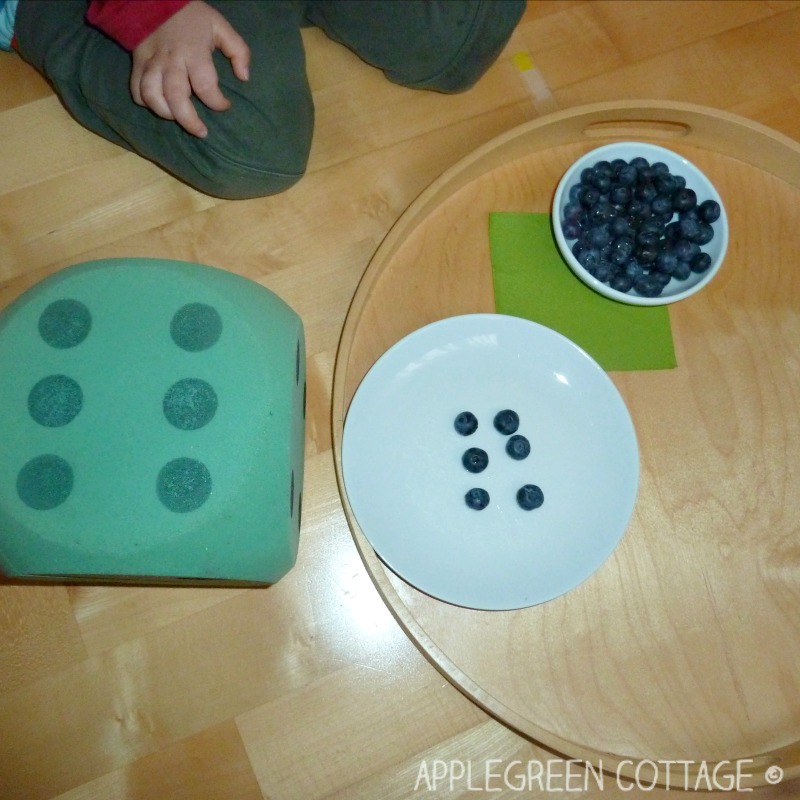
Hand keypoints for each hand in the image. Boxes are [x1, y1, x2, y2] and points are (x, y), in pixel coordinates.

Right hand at [130, 0, 249, 137]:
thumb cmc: (193, 18)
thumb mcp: (221, 26)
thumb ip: (238, 50)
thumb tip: (244, 77)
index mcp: (193, 51)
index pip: (205, 85)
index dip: (218, 102)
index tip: (225, 105)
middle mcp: (171, 60)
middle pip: (176, 97)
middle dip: (189, 120)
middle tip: (202, 132)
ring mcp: (151, 62)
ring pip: (152, 96)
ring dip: (165, 113)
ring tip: (179, 118)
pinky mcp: (137, 63)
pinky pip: (136, 90)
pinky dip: (145, 103)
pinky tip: (160, 106)